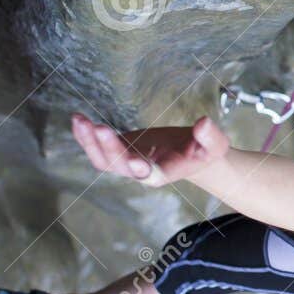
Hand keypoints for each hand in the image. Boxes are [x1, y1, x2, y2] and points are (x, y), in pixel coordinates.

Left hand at [71, 113, 229, 186]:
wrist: (193, 154)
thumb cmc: (205, 152)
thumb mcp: (216, 145)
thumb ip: (211, 137)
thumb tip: (204, 123)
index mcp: (163, 173)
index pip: (148, 174)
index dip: (140, 168)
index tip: (135, 161)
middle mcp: (141, 171)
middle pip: (119, 165)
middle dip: (108, 148)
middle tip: (100, 128)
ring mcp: (126, 162)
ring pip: (103, 159)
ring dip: (89, 142)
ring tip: (81, 120)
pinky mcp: (119, 150)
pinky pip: (97, 148)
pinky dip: (85, 136)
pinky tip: (78, 120)